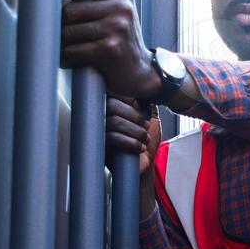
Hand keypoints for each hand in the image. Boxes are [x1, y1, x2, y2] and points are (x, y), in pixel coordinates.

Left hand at [61, 0, 161, 98]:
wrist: (139, 70)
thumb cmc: (117, 39)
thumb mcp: (112, 12)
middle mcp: (121, 7)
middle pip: (68, 10)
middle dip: (60, 25)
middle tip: (64, 35)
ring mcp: (117, 27)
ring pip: (68, 32)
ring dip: (63, 44)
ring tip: (71, 48)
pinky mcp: (110, 47)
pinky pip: (73, 50)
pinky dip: (68, 58)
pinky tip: (73, 60)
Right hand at [106, 96, 160, 214]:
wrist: (145, 163)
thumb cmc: (146, 138)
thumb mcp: (149, 116)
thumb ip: (145, 100)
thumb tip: (147, 85)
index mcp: (112, 107)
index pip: (112, 93)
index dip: (128, 98)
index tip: (142, 109)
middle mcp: (101, 118)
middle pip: (111, 106)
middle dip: (134, 116)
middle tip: (147, 126)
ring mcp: (99, 133)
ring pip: (113, 122)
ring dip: (135, 130)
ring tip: (145, 138)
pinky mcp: (100, 148)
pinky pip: (112, 138)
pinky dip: (130, 142)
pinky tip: (140, 148)